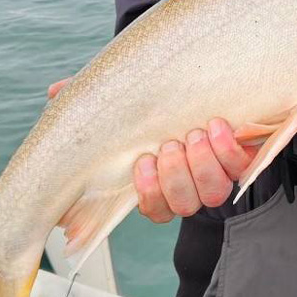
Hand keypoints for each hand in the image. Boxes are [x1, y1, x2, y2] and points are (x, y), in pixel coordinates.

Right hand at [47, 78, 255, 221]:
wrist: (204, 88)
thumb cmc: (156, 102)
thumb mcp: (122, 100)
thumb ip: (92, 99)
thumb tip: (56, 92)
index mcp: (158, 183)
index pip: (153, 208)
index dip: (148, 193)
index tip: (142, 162)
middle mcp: (188, 186)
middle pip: (183, 204)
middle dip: (175, 176)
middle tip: (170, 144)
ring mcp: (216, 174)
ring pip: (212, 192)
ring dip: (202, 165)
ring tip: (193, 134)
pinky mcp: (241, 158)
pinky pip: (240, 167)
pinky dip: (229, 149)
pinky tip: (218, 127)